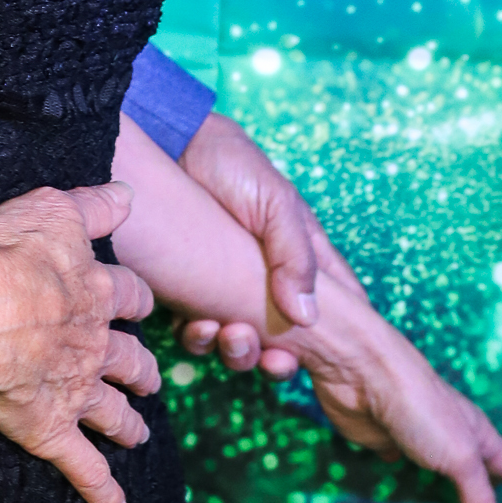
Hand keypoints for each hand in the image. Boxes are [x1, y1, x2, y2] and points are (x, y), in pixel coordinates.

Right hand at [0, 182, 161, 502]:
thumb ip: (95, 204)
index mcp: (94, 292)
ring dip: (129, 426)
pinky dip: (102, 492)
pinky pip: (84, 467)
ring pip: (113, 414)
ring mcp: (76, 392)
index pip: (130, 296)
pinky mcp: (51, 430)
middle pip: (131, 360)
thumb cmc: (8, 252)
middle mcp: (94, 345)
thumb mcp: (54, 207)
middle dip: (143, 371)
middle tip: (151, 380)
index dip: (137, 301)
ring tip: (139, 436)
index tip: (142, 304)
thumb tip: (130, 192)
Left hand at [167, 110, 365, 375]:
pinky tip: (192, 324)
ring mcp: (225, 290)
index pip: (331, 313)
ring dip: (237, 351)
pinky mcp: (187, 291)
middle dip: (275, 360)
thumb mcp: (275, 201)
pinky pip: (197, 333)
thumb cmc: (232, 165)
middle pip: (283, 342)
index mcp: (299, 261)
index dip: (331, 344)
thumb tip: (309, 317)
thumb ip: (295, 255)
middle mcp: (266, 282)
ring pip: (240, 343)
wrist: (170, 142)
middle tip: (267, 354)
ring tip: (225, 333)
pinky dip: (198, 339)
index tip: (321, 360)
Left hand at [295, 270, 501, 502]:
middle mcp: (448, 435)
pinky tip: (398, 493)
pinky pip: (395, 466)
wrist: (360, 374)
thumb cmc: (422, 409)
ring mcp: (413, 438)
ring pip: (432, 470)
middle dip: (481, 490)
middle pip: (469, 468)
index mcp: (476, 433)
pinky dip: (399, 479)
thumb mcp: (460, 457)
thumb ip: (480, 497)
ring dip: (439, 489)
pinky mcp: (380, 440)